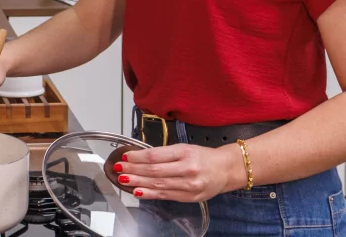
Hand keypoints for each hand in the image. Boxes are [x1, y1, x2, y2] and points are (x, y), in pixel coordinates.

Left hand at [114, 144, 241, 202]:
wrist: (225, 170)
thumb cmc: (204, 157)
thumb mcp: (185, 148)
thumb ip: (165, 153)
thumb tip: (140, 157)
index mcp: (185, 153)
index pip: (156, 156)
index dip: (138, 157)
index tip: (126, 156)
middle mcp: (187, 169)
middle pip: (155, 171)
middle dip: (134, 169)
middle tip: (119, 168)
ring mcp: (189, 185)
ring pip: (158, 184)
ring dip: (138, 182)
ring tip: (124, 179)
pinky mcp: (189, 197)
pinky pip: (165, 196)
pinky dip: (149, 194)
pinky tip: (138, 191)